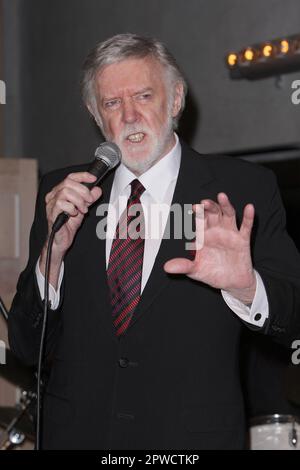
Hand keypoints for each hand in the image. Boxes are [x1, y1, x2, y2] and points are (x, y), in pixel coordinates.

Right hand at [39, 172, 101, 286]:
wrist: (62, 240)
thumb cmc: (68, 225)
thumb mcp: (83, 209)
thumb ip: (90, 199)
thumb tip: (97, 190)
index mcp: (60, 191)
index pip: (71, 177)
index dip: (83, 176)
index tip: (93, 179)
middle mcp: (53, 195)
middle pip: (68, 182)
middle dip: (83, 191)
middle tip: (89, 201)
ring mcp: (51, 203)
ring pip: (66, 192)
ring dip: (78, 201)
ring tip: (82, 210)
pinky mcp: (51, 212)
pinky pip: (61, 204)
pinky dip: (71, 208)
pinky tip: (74, 214)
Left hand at [164, 193, 256, 303]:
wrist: (231, 283)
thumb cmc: (213, 273)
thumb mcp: (196, 270)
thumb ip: (183, 266)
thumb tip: (167, 267)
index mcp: (204, 235)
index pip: (199, 220)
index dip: (197, 213)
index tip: (194, 208)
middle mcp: (217, 231)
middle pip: (213, 214)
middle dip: (209, 207)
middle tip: (204, 203)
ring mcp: (231, 234)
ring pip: (228, 215)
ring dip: (225, 206)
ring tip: (222, 197)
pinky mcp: (243, 240)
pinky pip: (246, 227)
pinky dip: (248, 217)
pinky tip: (249, 207)